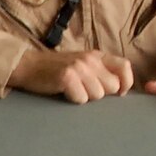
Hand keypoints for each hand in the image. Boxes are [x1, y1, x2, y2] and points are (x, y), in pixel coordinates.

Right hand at [10, 47, 135, 103]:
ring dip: (85, 97)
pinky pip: (81, 99)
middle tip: (84, 89)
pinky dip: (73, 99)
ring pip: (97, 95)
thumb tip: (121, 90)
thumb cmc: (57, 70)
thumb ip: (102, 72)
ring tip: (72, 90)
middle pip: (112, 87)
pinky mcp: (67, 77)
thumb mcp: (83, 64)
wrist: (29, 66)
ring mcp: (79, 67)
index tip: (119, 93)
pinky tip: (65, 92)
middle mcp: (90, 59)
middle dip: (101, 93)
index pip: (125, 67)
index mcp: (97, 55)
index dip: (126, 82)